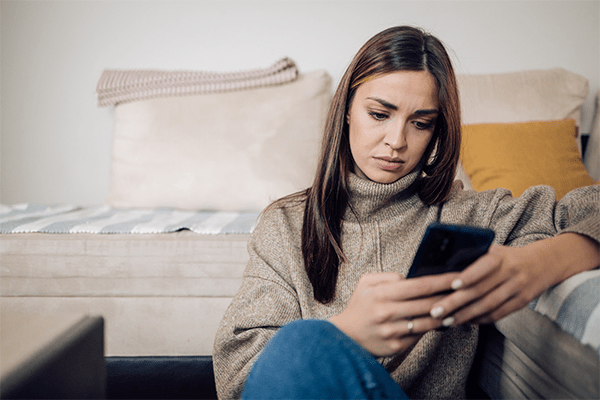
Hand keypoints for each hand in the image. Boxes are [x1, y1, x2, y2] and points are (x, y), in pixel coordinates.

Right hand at [329, 272, 455, 356]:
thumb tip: (410, 277)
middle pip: (428, 304)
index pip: (420, 286)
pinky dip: (431, 327)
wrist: (346, 335)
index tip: (458, 277)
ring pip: (428, 322)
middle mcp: (388, 312)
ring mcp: (393, 331)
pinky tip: (440, 321)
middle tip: (465, 291)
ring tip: (457, 307)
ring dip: (445, 315)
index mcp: (382, 294)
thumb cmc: (360, 306)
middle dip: (450, 297)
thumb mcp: (367, 283)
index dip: (442, 281)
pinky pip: (420, 335)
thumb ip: (389, 276)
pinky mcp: (396, 346)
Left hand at [428, 233, 599, 325]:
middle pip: (481, 290)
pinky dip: (481, 319)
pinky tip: (466, 322)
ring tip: (447, 320)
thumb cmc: (508, 256)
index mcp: (500, 256)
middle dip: (456, 302)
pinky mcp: (522, 302)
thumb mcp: (494, 249)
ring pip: (489, 305)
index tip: (452, 285)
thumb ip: (474, 255)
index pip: (484, 266)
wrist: (544, 262)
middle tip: (436, 311)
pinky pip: (499, 313)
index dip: (469, 276)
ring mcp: (518, 288)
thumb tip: (444, 263)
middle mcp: (510, 272)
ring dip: (466, 315)